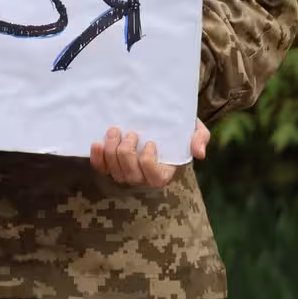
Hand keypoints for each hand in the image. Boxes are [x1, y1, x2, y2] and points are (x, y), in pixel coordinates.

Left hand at [88, 119, 208, 188]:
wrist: (161, 120)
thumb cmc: (179, 128)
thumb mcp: (195, 129)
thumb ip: (200, 138)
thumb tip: (199, 153)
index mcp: (165, 172)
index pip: (154, 178)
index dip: (148, 163)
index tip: (150, 143)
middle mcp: (144, 177)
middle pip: (131, 176)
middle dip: (126, 154)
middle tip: (130, 134)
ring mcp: (127, 172)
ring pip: (115, 172)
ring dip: (111, 152)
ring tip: (114, 131)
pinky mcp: (112, 165)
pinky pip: (101, 168)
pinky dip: (97, 158)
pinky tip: (96, 143)